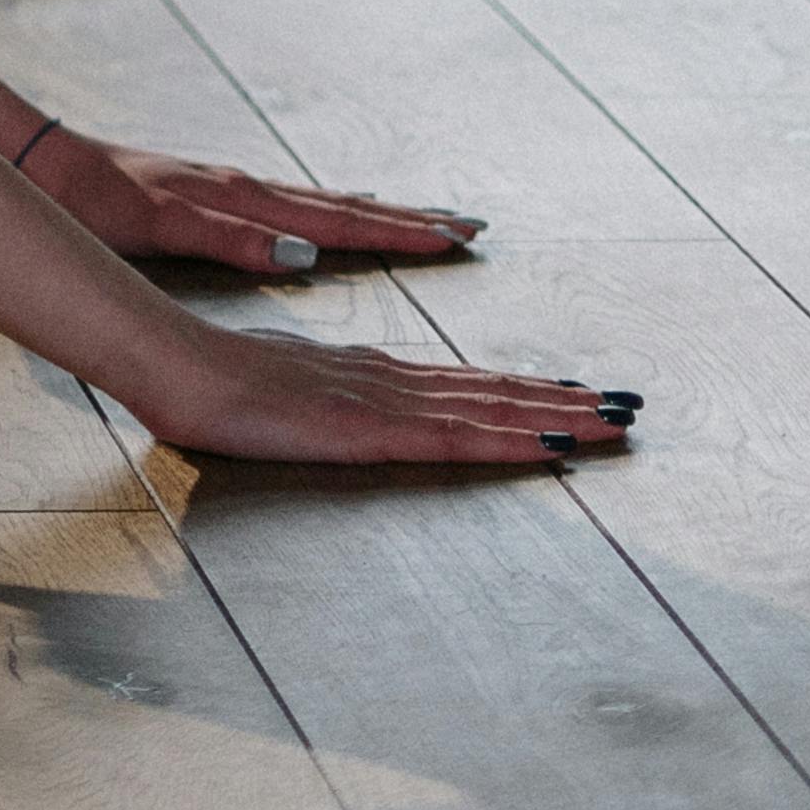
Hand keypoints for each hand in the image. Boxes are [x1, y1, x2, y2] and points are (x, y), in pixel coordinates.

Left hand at [26, 126, 487, 277]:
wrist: (57, 168)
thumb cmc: (106, 204)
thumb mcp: (166, 228)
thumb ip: (235, 240)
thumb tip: (306, 253)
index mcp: (250, 203)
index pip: (345, 221)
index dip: (403, 232)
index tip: (460, 234)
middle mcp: (254, 191)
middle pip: (350, 206)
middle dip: (411, 218)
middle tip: (471, 225)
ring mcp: (239, 191)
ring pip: (327, 203)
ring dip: (380, 213)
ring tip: (426, 218)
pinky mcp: (220, 197)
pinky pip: (299, 204)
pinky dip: (335, 212)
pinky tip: (337, 219)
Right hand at [146, 315, 639, 471]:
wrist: (180, 366)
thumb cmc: (215, 384)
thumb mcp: (284, 396)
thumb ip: (325, 399)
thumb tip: (351, 407)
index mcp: (374, 376)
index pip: (467, 385)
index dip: (528, 391)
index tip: (580, 395)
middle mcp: (394, 381)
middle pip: (496, 390)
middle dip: (565, 399)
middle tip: (629, 403)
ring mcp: (388, 401)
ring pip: (495, 408)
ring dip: (560, 413)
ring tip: (615, 417)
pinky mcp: (376, 428)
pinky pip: (462, 436)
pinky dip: (516, 437)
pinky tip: (555, 443)